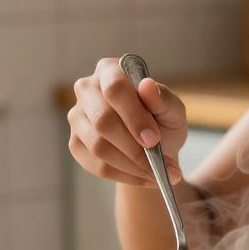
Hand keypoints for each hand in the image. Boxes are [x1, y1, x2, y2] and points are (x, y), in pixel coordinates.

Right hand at [67, 57, 188, 186]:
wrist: (153, 145)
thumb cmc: (162, 119)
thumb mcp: (172, 109)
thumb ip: (163, 99)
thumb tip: (147, 86)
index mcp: (110, 71)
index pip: (114, 88)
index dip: (134, 115)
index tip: (153, 138)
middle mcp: (87, 90)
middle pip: (102, 120)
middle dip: (133, 147)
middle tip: (158, 164)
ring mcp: (77, 118)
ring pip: (98, 147)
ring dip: (132, 166)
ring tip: (158, 175)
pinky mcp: (76, 144)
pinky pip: (97, 166)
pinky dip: (126, 176)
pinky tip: (145, 178)